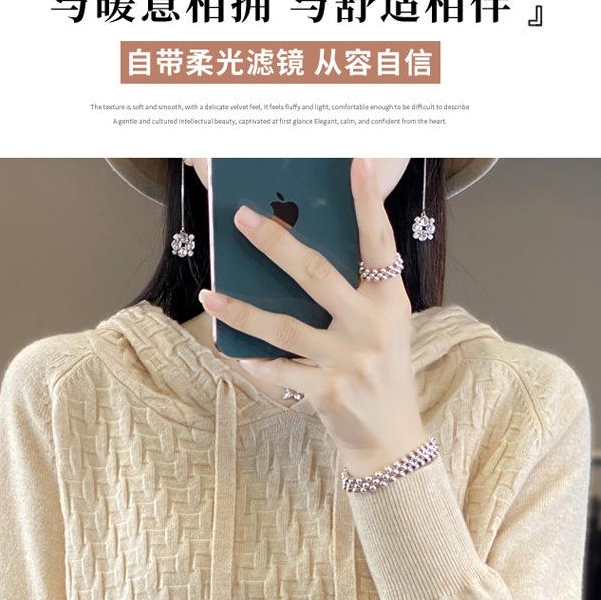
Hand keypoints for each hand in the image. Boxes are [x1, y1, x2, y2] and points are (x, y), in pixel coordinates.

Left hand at [198, 157, 427, 477]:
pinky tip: (232, 351)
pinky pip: (281, 372)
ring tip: (208, 294)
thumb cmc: (380, 371)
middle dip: (276, 243)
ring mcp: (351, 361)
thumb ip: (357, 291)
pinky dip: (255, 363)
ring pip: (285, 326)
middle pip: (317, 274)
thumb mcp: (384, 325)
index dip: (367, 202)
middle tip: (242, 218)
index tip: (356, 161)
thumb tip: (300, 252)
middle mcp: (372, 326)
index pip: (378, 242)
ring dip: (241, 310)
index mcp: (390, 300)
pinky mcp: (330, 393)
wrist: (392, 438)